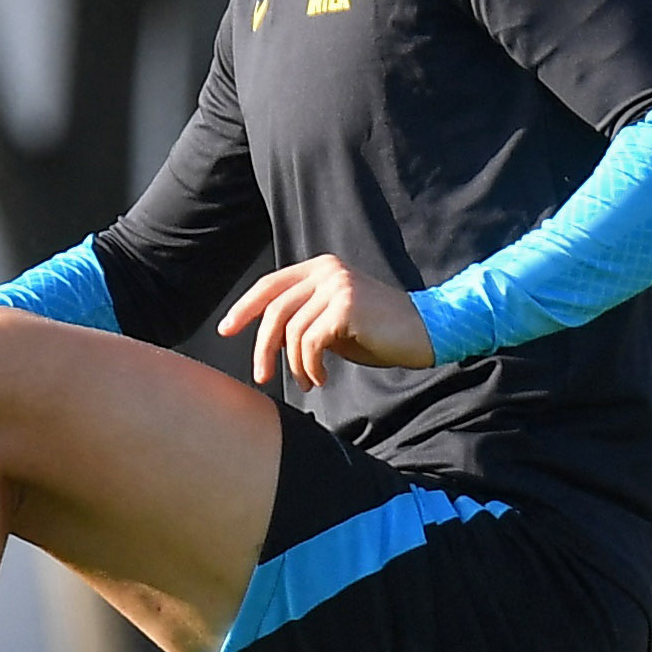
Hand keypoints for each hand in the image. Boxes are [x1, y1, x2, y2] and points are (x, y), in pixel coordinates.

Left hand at [218, 255, 435, 386]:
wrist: (426, 332)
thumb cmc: (380, 333)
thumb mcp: (335, 323)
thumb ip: (305, 321)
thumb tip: (270, 340)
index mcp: (320, 269)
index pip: (269, 285)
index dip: (244, 308)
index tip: (226, 329)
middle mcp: (326, 271)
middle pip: (274, 310)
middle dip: (262, 347)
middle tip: (260, 376)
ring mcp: (336, 285)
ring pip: (291, 331)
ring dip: (294, 365)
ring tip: (307, 382)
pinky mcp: (346, 306)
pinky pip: (310, 342)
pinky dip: (309, 366)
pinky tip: (320, 378)